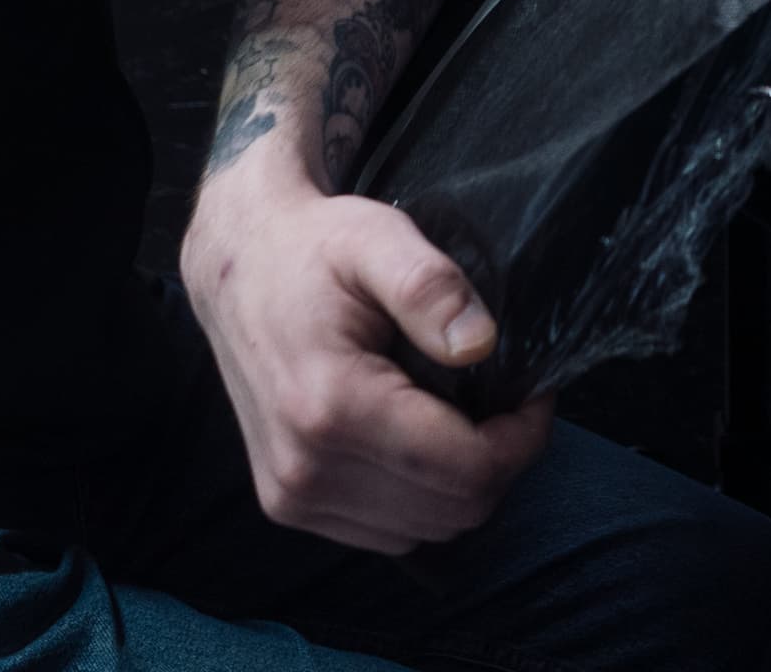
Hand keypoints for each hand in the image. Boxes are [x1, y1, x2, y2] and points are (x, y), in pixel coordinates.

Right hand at [180, 143, 551, 551]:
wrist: (237, 268)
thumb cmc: (313, 248)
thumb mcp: (377, 237)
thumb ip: (430, 287)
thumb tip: (481, 345)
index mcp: (332, 406)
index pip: (468, 471)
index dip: (523, 438)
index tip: (533, 391)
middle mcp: (305, 468)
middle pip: (454, 511)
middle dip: (500, 460)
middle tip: (507, 401)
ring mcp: (292, 495)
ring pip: (425, 531)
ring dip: (461, 483)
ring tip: (464, 416)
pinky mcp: (288, 505)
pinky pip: (387, 533)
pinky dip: (420, 497)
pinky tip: (421, 440)